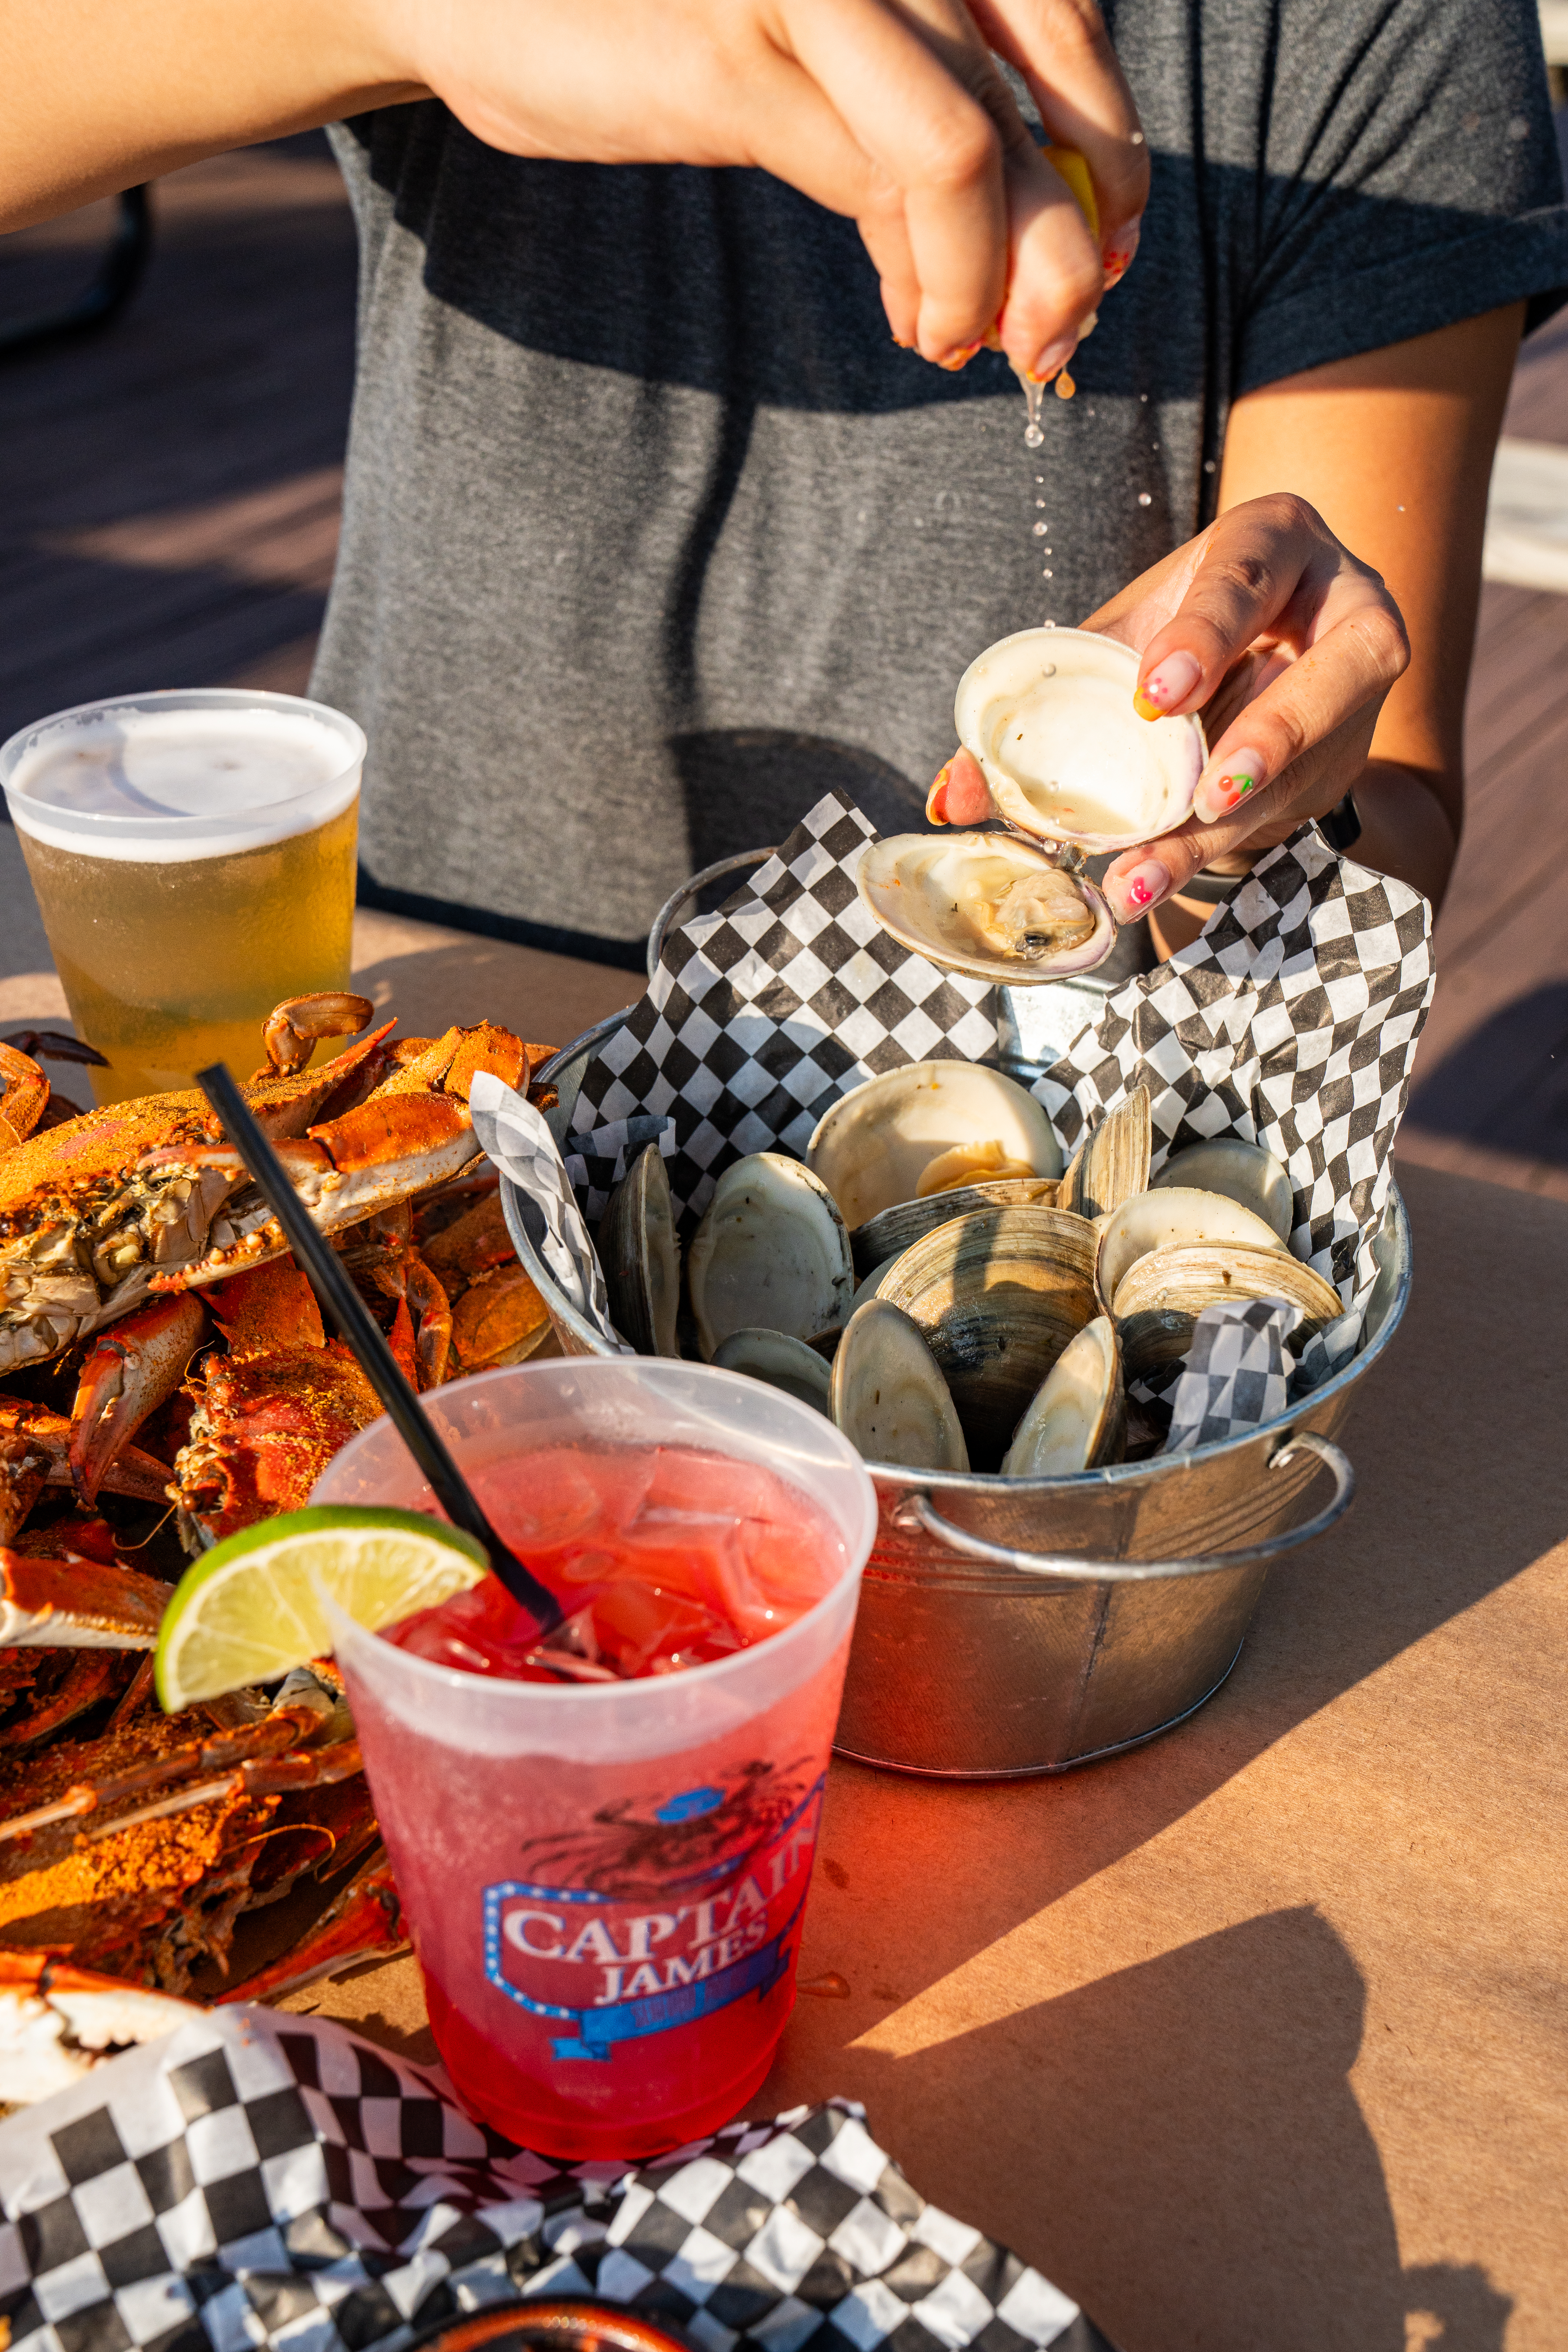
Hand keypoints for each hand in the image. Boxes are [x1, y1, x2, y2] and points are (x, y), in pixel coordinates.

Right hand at [392, 0, 1147, 374]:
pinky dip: (929, 276)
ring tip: (974, 343)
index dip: (1107, 152)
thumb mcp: (805, 59)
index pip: (1065, 30)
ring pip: (971, 151)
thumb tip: (1012, 239)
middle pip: (1049, 89)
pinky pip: (881, 179)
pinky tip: (921, 324)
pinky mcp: (739, 55)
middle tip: (1059, 329)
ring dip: (1001, 277)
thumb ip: (908, 111)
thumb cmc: (642, 17)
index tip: (1102, 253)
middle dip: (1079, 231)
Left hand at [1087, 495, 1409, 919]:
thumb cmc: (1170, 629)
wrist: (1243, 652)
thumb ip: (1046, 701)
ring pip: (1310, 762)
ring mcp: (1357, 688)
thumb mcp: (1113, 642)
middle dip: (1272, 735)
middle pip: (1338, 668)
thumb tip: (952, 797)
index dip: (1205, 635)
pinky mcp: (1345, 756)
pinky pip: (1288, 809)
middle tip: (1208, 794)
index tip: (1153, 695)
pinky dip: (1214, 849)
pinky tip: (1156, 879)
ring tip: (1143, 876)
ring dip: (1224, 827)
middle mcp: (1344, 607)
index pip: (1248, 578)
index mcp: (1275, 540)